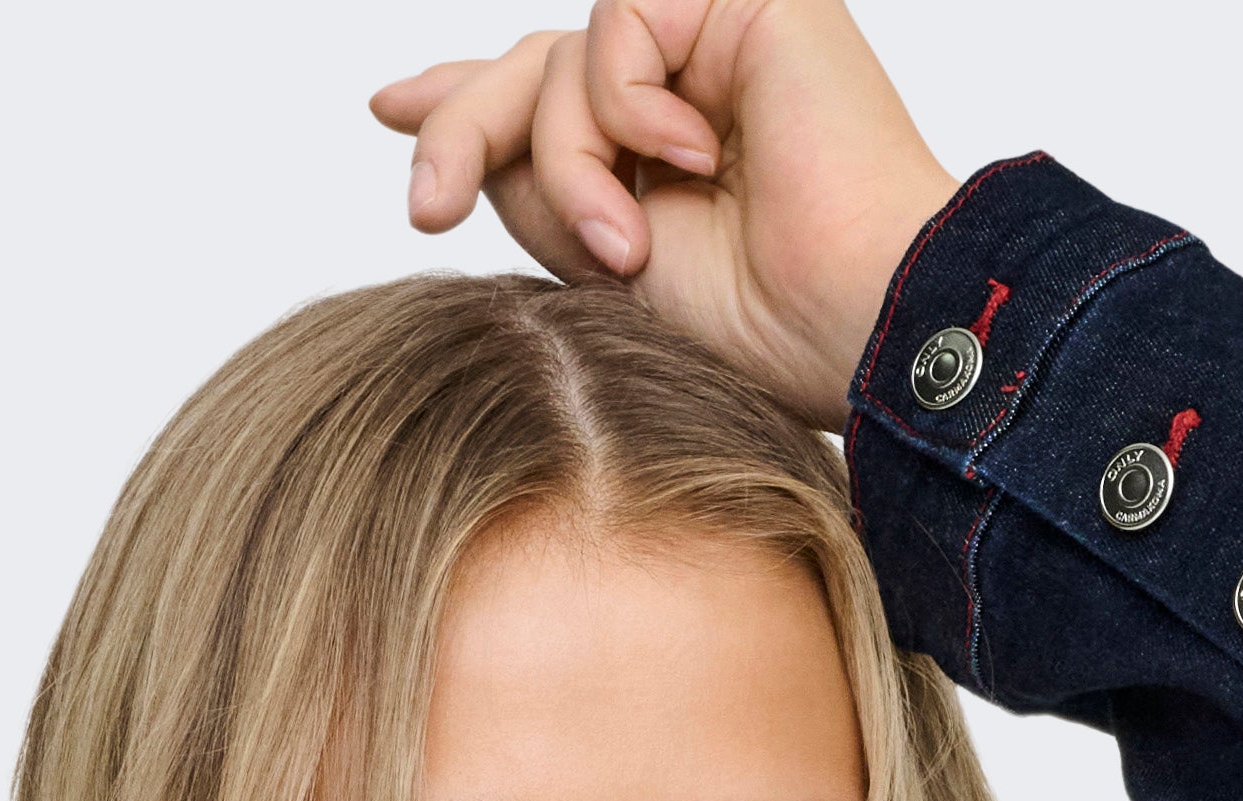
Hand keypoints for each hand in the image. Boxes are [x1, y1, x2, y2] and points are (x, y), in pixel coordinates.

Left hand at [372, 3, 958, 424]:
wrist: (855, 322)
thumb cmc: (759, 328)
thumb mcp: (598, 261)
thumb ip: (526, 178)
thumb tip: (420, 113)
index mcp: (661, 141)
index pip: (546, 93)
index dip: (464, 101)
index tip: (387, 110)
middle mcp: (688, 76)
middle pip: (533, 68)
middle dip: (464, 132)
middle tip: (425, 209)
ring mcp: (718, 33)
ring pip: (562, 61)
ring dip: (569, 166)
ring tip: (627, 245)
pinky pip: (614, 27)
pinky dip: (626, 111)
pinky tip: (692, 161)